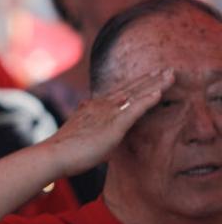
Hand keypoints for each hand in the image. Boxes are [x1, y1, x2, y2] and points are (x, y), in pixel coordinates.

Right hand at [44, 68, 173, 175]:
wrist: (53, 155)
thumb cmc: (64, 151)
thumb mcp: (77, 133)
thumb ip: (86, 126)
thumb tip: (86, 120)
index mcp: (92, 107)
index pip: (119, 93)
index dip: (135, 84)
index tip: (148, 77)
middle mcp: (100, 105)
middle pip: (130, 88)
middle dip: (149, 79)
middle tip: (166, 69)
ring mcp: (107, 113)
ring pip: (135, 94)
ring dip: (154, 84)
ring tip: (170, 75)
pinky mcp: (114, 125)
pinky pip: (135, 109)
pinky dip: (148, 100)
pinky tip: (160, 93)